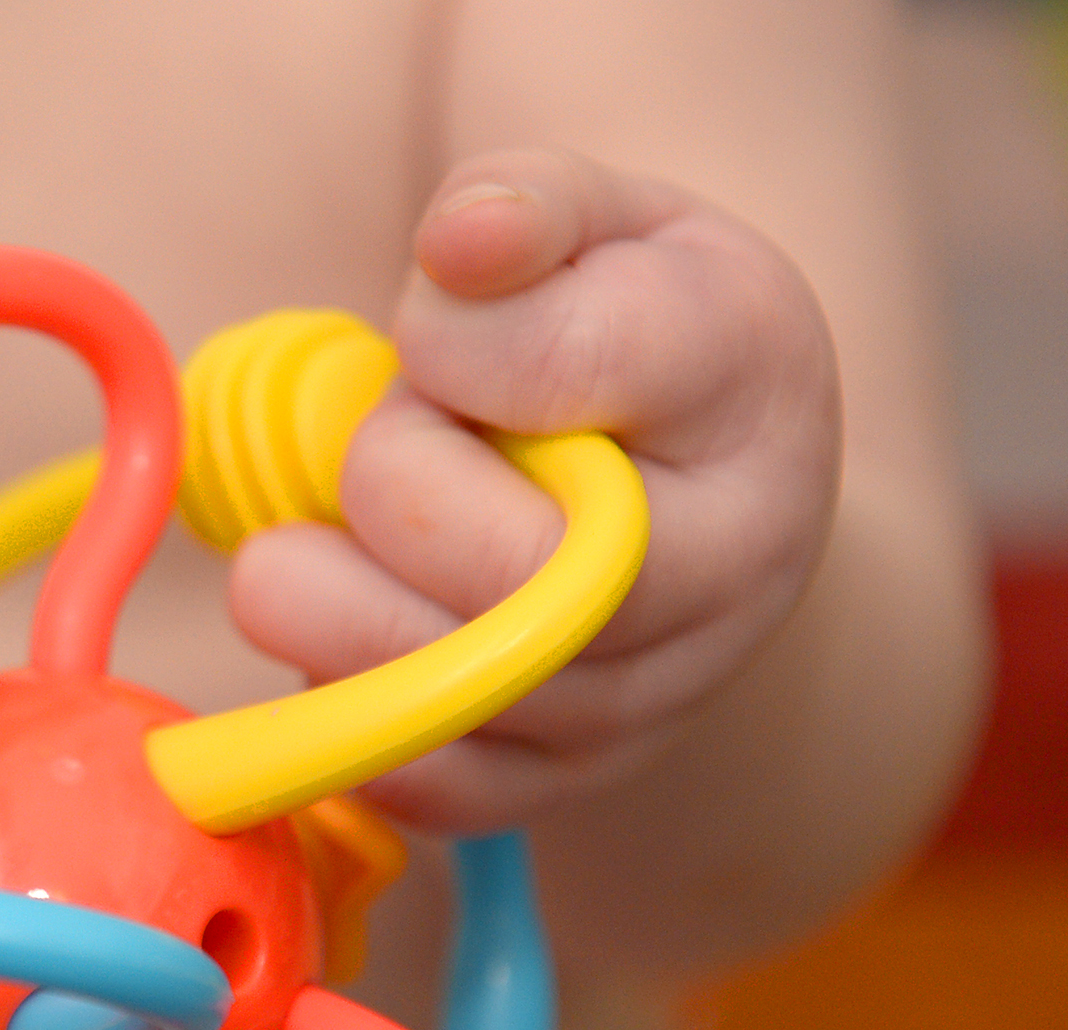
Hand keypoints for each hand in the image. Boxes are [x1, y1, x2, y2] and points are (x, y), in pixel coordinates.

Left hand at [229, 146, 841, 832]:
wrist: (695, 483)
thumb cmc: (630, 326)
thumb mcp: (601, 222)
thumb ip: (526, 206)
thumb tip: (459, 244)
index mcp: (748, 385)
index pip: (562, 364)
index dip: (447, 344)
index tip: (436, 334)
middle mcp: (734, 569)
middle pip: (506, 569)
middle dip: (381, 489)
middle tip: (371, 447)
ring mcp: (658, 696)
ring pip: (449, 695)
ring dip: (328, 610)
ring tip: (318, 545)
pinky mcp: (570, 781)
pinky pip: (428, 786)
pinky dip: (344, 713)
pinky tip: (341, 636)